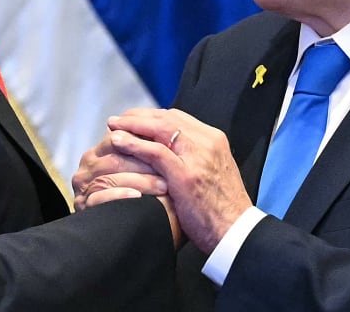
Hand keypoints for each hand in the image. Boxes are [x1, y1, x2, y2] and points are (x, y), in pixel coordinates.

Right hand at [72, 129, 166, 210]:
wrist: (146, 232)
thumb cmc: (155, 199)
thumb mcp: (153, 169)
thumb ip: (151, 148)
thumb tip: (169, 122)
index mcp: (101, 151)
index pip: (119, 138)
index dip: (145, 142)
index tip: (171, 146)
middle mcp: (89, 166)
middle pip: (114, 157)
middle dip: (144, 162)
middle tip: (170, 168)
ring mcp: (84, 187)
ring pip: (109, 176)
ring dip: (138, 180)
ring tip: (163, 186)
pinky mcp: (83, 206)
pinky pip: (99, 198)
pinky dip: (120, 196)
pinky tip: (138, 198)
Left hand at [107, 108, 251, 253]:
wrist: (237, 232)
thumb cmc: (221, 209)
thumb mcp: (211, 173)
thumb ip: (194, 158)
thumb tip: (170, 151)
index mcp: (214, 139)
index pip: (178, 117)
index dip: (152, 116)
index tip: (133, 119)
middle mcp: (207, 142)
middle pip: (167, 117)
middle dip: (138, 116)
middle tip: (117, 120)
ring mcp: (198, 157)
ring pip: (160, 129)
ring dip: (132, 125)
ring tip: (112, 126)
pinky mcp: (186, 175)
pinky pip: (155, 152)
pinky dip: (134, 144)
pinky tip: (118, 141)